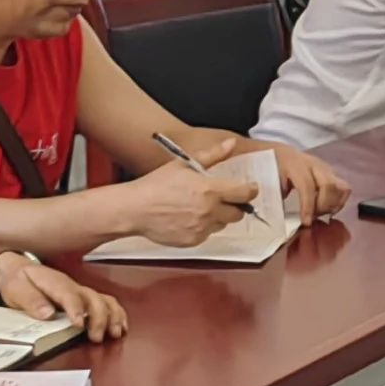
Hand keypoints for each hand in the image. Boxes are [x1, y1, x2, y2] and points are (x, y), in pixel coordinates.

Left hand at [0, 256, 122, 340]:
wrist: (17, 270)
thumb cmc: (18, 280)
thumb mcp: (15, 289)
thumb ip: (31, 300)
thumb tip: (47, 313)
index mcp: (54, 282)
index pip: (69, 295)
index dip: (76, 309)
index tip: (79, 325)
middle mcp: (72, 286)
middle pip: (93, 298)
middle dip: (99, 318)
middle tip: (96, 337)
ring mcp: (81, 291)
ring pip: (104, 300)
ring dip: (112, 316)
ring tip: (114, 333)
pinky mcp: (84, 298)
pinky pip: (106, 303)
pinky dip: (116, 314)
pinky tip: (120, 326)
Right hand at [110, 159, 253, 246]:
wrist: (134, 209)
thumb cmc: (156, 184)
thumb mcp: (183, 164)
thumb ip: (212, 155)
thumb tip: (230, 144)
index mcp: (210, 190)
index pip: (244, 193)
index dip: (250, 190)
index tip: (250, 188)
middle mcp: (209, 211)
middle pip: (238, 213)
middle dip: (235, 205)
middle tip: (223, 199)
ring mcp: (202, 228)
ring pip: (222, 224)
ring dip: (218, 217)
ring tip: (200, 207)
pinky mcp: (193, 241)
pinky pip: (207, 235)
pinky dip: (203, 227)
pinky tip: (189, 218)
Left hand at [249, 141, 348, 217]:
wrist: (279, 154)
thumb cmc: (272, 170)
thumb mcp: (269, 181)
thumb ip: (277, 197)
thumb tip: (285, 220)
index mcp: (295, 164)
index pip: (307, 186)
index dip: (308, 206)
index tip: (306, 223)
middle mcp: (315, 164)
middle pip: (329, 185)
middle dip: (323, 206)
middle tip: (312, 217)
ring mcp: (326, 168)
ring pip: (342, 187)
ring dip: (333, 205)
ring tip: (320, 213)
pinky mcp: (332, 174)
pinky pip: (344, 189)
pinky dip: (339, 202)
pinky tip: (327, 210)